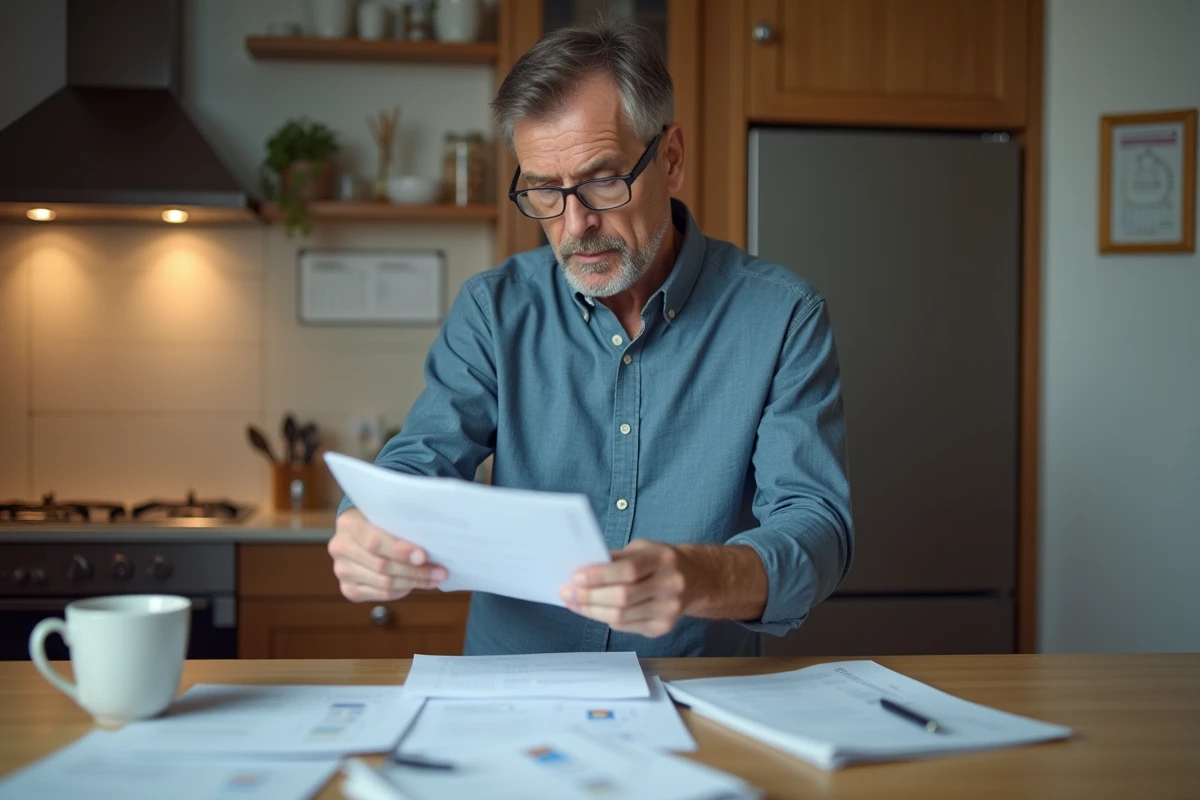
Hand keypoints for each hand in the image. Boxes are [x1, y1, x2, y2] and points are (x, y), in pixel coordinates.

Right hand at [327, 508, 447, 601]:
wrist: (357, 533)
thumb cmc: (378, 522)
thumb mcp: (385, 515)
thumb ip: (400, 527)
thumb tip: (429, 548)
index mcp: (348, 524)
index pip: (375, 541)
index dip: (400, 551)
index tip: (423, 556)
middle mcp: (340, 548)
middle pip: (382, 566)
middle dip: (415, 571)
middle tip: (440, 572)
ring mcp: (342, 571)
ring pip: (383, 583)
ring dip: (413, 583)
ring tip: (434, 579)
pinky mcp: (348, 589)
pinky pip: (380, 595)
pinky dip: (401, 591)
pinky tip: (414, 585)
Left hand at [560, 540, 691, 637]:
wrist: (697, 579)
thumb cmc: (660, 560)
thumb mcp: (642, 548)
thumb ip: (616, 558)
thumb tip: (582, 569)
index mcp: (664, 559)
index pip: (629, 570)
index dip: (600, 576)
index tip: (576, 577)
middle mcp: (670, 585)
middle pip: (623, 598)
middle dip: (590, 597)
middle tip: (567, 593)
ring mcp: (669, 610)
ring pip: (622, 617)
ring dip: (592, 611)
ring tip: (574, 603)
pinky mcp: (663, 627)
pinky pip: (627, 627)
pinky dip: (605, 619)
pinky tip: (593, 611)